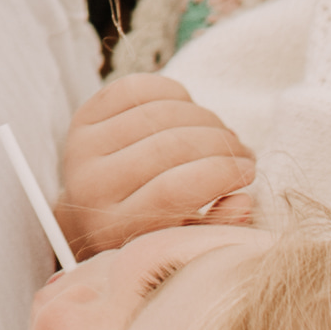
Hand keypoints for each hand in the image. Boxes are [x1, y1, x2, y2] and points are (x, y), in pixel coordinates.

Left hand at [61, 77, 262, 250]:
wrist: (93, 212)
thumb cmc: (151, 229)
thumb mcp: (186, 240)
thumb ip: (217, 227)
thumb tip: (242, 200)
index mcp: (115, 227)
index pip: (174, 190)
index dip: (220, 173)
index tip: (248, 172)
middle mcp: (90, 185)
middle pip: (170, 146)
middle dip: (220, 143)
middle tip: (243, 152)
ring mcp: (82, 147)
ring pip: (158, 114)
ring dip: (205, 118)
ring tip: (224, 134)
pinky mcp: (83, 116)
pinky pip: (136, 88)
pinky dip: (174, 93)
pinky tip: (191, 111)